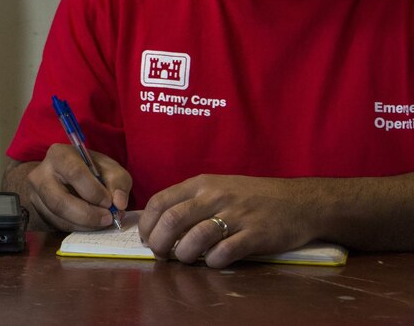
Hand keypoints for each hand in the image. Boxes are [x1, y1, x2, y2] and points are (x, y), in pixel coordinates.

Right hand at [23, 144, 130, 230]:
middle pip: (59, 201)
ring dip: (84, 224)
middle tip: (108, 219)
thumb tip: (119, 203)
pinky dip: (78, 228)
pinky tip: (91, 224)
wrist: (67, 176)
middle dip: (87, 215)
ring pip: (58, 217)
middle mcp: (41, 173)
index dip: (94, 191)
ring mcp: (36, 194)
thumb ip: (118, 181)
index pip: (74, 173)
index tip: (109, 202)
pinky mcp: (38, 210)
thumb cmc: (91, 169)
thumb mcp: (109, 168)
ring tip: (102, 222)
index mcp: (59, 155)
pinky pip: (57, 224)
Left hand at [138, 175, 312, 266]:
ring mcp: (236, 215)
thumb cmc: (253, 197)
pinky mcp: (255, 234)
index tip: (146, 238)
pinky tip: (212, 262)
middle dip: (159, 242)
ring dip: (183, 254)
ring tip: (184, 259)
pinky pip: (224, 252)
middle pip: (173, 220)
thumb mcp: (218, 187)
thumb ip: (191, 201)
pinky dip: (212, 261)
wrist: (299, 202)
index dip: (147, 223)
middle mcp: (215, 196)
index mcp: (201, 184)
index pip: (161, 201)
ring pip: (195, 237)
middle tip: (160, 254)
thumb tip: (160, 224)